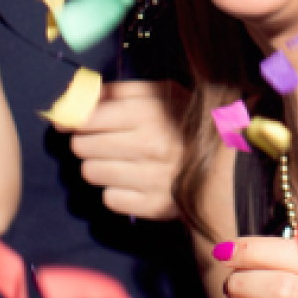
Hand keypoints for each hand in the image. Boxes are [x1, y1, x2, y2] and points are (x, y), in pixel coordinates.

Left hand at [66, 80, 188, 219]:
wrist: (229, 160)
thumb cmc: (189, 120)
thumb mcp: (163, 92)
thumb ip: (121, 90)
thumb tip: (81, 94)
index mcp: (147, 113)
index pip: (87, 118)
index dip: (72, 119)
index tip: (67, 121)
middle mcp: (146, 146)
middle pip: (82, 147)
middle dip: (86, 141)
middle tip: (98, 139)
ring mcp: (149, 179)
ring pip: (91, 173)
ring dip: (97, 165)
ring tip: (115, 159)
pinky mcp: (153, 206)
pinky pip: (110, 199)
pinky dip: (115, 190)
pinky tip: (130, 180)